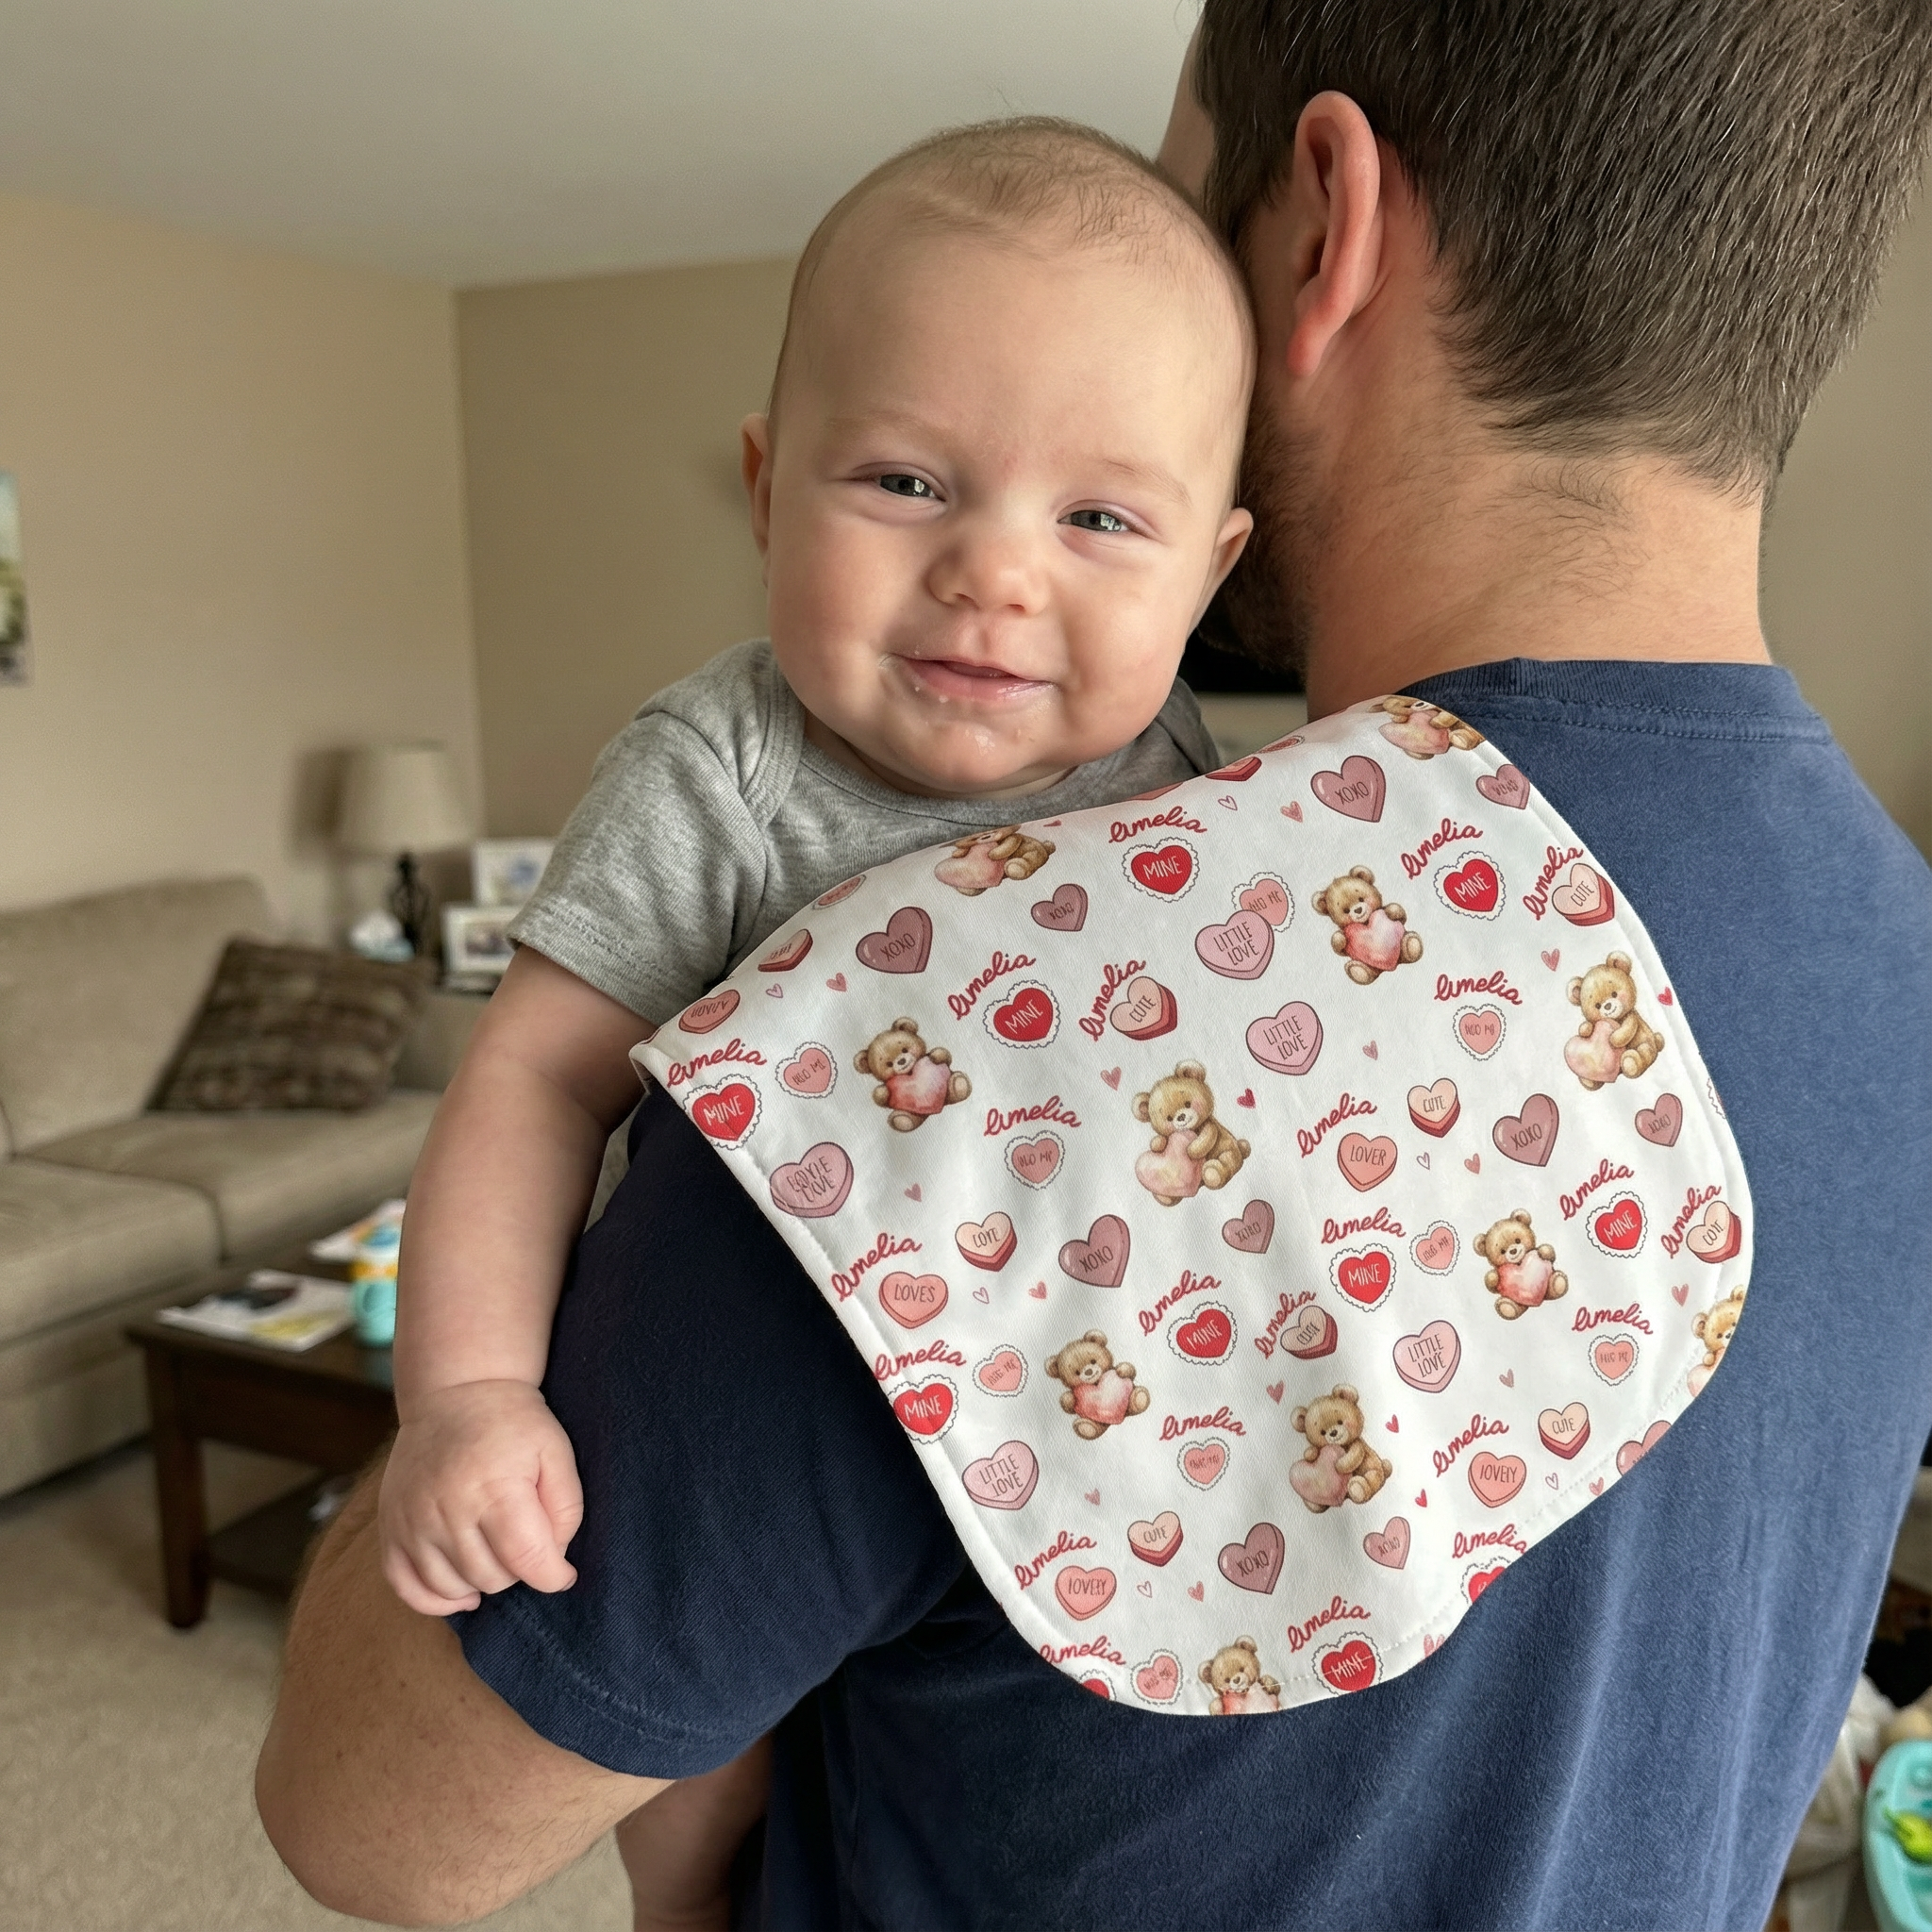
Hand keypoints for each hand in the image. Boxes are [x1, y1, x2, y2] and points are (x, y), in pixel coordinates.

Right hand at [378, 1380, 584, 1615]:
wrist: (455, 1392)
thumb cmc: (513, 1423)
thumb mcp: (556, 1451)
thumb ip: (565, 1509)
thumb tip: (554, 1561)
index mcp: (493, 1488)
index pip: (526, 1560)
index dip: (553, 1576)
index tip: (563, 1573)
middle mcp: (446, 1509)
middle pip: (492, 1578)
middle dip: (519, 1571)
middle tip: (526, 1543)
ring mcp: (411, 1521)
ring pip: (454, 1587)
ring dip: (483, 1582)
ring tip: (497, 1555)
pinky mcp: (390, 1527)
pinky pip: (407, 1587)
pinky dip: (436, 1599)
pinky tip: (463, 1589)